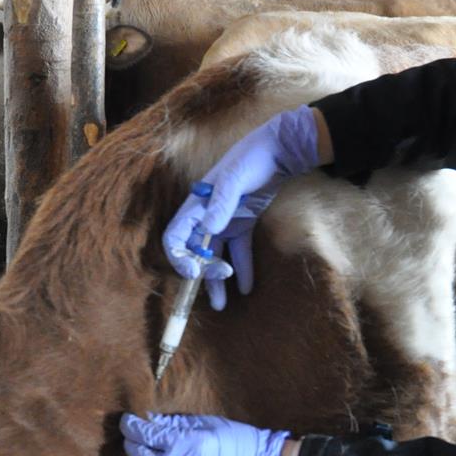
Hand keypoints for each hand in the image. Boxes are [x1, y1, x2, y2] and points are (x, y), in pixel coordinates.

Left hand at [121, 413, 289, 455]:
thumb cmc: (235, 437)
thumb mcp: (205, 422)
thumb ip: (175, 423)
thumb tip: (149, 421)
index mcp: (192, 443)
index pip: (152, 437)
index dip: (134, 428)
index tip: (127, 420)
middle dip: (133, 447)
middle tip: (130, 435)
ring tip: (138, 451)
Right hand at [161, 107, 320, 299]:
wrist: (279, 150)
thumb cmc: (252, 158)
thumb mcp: (236, 178)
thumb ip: (221, 203)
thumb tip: (208, 230)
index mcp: (196, 204)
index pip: (176, 236)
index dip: (178, 257)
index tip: (192, 274)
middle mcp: (206, 216)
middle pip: (195, 251)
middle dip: (203, 272)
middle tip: (222, 280)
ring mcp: (225, 221)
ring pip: (216, 256)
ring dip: (217, 280)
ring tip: (223, 305)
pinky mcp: (244, 224)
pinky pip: (239, 251)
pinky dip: (243, 269)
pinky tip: (247, 288)